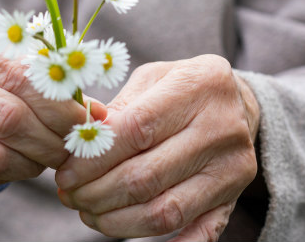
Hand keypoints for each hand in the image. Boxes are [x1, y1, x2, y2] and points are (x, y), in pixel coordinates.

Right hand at [0, 7, 104, 185]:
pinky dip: (11, 173)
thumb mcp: (18, 51)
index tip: (87, 119)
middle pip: (5, 118)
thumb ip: (53, 75)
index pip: (17, 75)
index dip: (59, 104)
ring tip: (51, 154)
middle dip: (50, 138)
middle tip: (73, 144)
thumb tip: (97, 116)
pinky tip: (25, 160)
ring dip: (33, 162)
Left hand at [55, 55, 259, 240]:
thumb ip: (118, 108)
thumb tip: (77, 140)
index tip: (65, 172)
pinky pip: (199, 234)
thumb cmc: (181, 87)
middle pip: (146, 176)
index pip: (136, 130)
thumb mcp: (152, 78)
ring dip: (116, 221)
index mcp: (199, 85)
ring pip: (164, 212)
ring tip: (88, 213)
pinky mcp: (234, 197)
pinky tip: (130, 234)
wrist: (238, 103)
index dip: (93, 158)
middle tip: (69, 196)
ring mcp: (232, 168)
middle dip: (96, 193)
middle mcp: (222, 128)